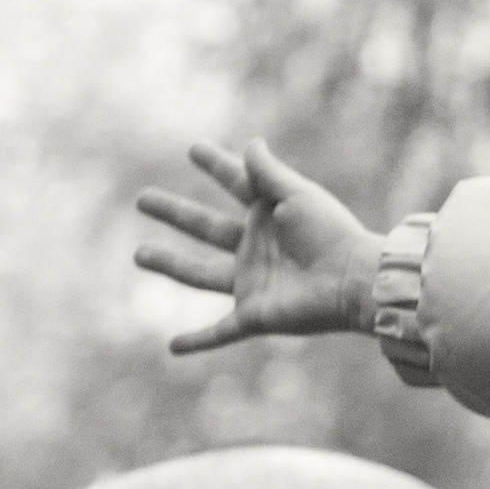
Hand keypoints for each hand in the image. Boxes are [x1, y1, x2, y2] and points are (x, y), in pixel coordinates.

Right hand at [134, 139, 383, 354]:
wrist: (351, 280)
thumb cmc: (330, 233)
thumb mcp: (297, 195)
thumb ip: (269, 172)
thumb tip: (252, 141)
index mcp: (269, 215)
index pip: (237, 185)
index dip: (217, 166)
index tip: (194, 149)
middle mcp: (256, 248)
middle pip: (205, 227)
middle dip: (175, 213)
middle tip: (142, 198)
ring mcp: (252, 282)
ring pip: (200, 274)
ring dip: (169, 264)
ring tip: (138, 253)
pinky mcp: (253, 315)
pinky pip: (219, 332)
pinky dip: (197, 342)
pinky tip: (172, 347)